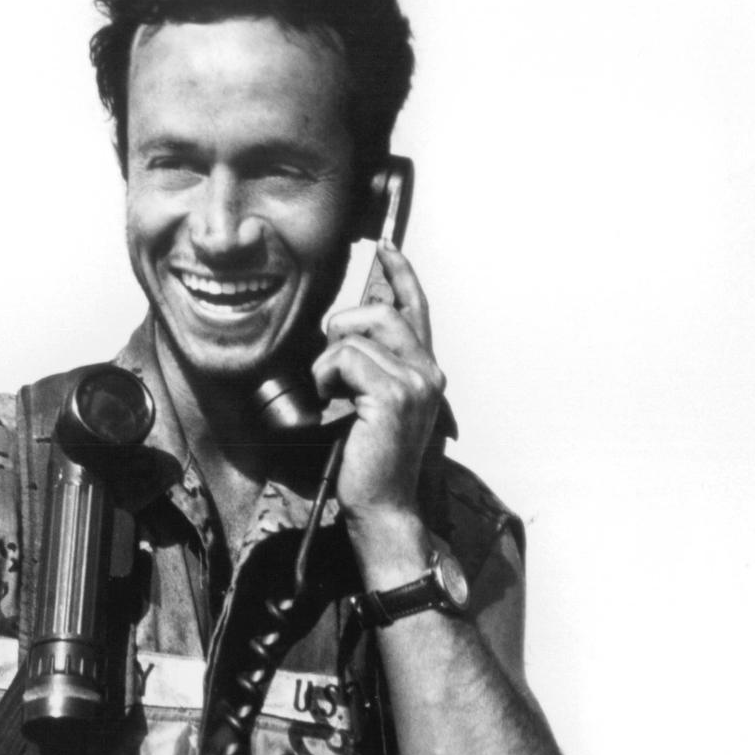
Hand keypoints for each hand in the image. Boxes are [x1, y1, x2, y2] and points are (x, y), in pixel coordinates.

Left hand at [310, 240, 443, 560]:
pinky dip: (325, 377)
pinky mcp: (394, 395)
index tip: (388, 248)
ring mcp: (416, 382)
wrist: (383, 505)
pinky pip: (344, 359)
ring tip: (329, 397)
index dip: (402, 275)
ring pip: (356, 336)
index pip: (417, 310)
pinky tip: (328, 404)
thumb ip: (371, 369)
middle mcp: (429, 371)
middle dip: (343, 325)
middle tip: (327, 364)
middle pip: (381, 312)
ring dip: (327, 363)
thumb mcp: (374, 406)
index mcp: (426, 371)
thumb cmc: (370, 462)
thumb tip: (342, 336)